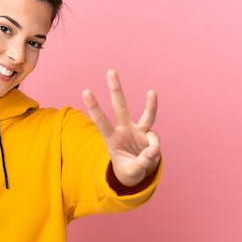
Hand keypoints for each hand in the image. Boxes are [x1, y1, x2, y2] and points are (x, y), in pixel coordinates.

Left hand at [82, 69, 160, 186]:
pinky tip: (150, 156)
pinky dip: (154, 147)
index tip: (86, 91)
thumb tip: (153, 152)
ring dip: (150, 103)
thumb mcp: (131, 171)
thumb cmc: (128, 168)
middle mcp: (124, 130)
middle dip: (116, 89)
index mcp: (111, 138)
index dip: (94, 107)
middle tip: (111, 70)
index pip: (101, 121)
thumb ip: (141, 163)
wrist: (136, 171)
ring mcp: (139, 131)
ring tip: (152, 93)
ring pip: (146, 114)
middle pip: (120, 107)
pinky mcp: (150, 135)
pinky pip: (155, 139)